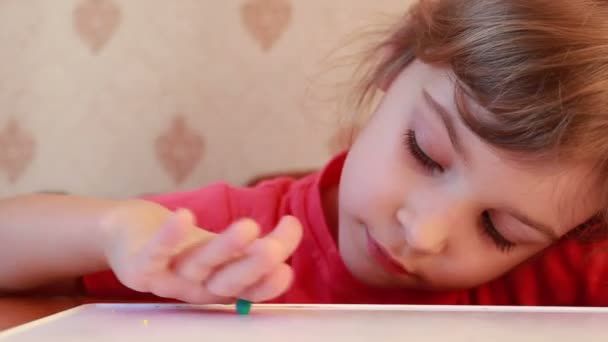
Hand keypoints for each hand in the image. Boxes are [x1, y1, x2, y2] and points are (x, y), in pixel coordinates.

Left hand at [100, 200, 302, 303]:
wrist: (128, 238)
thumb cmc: (184, 245)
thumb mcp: (221, 249)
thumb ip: (253, 246)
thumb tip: (293, 229)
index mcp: (221, 286)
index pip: (250, 289)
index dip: (268, 285)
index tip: (287, 270)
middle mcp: (199, 286)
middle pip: (227, 280)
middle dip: (253, 266)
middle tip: (275, 251)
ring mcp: (169, 277)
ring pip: (200, 265)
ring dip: (224, 248)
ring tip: (248, 227)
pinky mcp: (141, 264)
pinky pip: (156, 252)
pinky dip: (170, 236)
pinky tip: (186, 216)